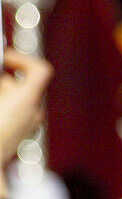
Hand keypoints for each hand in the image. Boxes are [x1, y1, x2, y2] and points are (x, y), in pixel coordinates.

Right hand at [0, 49, 52, 169]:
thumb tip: (2, 66)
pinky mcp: (17, 139)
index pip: (40, 70)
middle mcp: (33, 113)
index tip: (2, 59)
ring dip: (2, 94)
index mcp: (27, 101)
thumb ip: (2, 78)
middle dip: (2, 78)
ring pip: (16, 100)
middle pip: (23, 84)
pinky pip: (12, 115)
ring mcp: (27, 128)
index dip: (21, 60)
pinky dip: (2, 108)